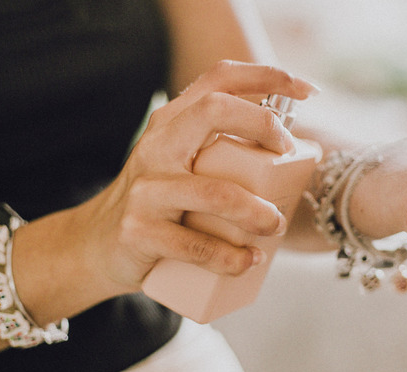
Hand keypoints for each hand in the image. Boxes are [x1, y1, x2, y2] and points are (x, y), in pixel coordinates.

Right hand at [73, 61, 318, 296]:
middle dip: (262, 125)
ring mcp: (147, 188)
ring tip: (275, 225)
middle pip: (214, 111)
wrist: (97, 245)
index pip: (219, 79)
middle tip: (287, 152)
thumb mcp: (183, 164)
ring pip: (215, 192)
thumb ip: (222, 150)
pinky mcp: (140, 231)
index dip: (267, 76)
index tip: (309, 90)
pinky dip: (231, 257)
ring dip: (257, 211)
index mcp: (172, 123)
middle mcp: (157, 146)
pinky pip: (196, 245)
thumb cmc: (161, 203)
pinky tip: (248, 261)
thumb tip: (300, 153)